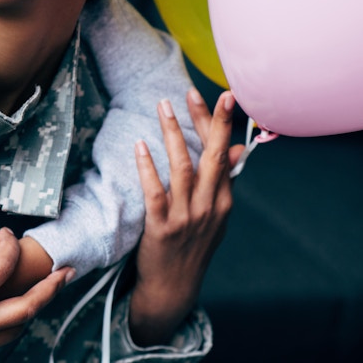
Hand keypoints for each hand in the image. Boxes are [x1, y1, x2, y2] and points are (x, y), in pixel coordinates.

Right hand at [0, 228, 67, 362]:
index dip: (9, 246)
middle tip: (67, 270)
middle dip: (52, 288)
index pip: (0, 270)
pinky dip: (14, 322)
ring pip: (19, 329)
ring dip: (37, 307)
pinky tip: (10, 310)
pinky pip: (1, 341)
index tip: (8, 232)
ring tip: (48, 290)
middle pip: (27, 308)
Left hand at [129, 89, 244, 345]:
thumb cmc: (191, 246)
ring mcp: (187, 217)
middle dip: (206, 122)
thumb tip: (238, 150)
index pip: (224, 155)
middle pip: (212, 157)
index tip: (220, 96)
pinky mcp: (162, 227)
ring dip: (173, 134)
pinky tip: (140, 145)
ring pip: (183, 168)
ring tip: (162, 106)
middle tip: (194, 91)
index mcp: (223, 201)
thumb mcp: (214, 216)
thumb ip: (222, 182)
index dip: (220, 125)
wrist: (172, 287)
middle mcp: (210, 207)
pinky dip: (148, 167)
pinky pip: (156, 191)